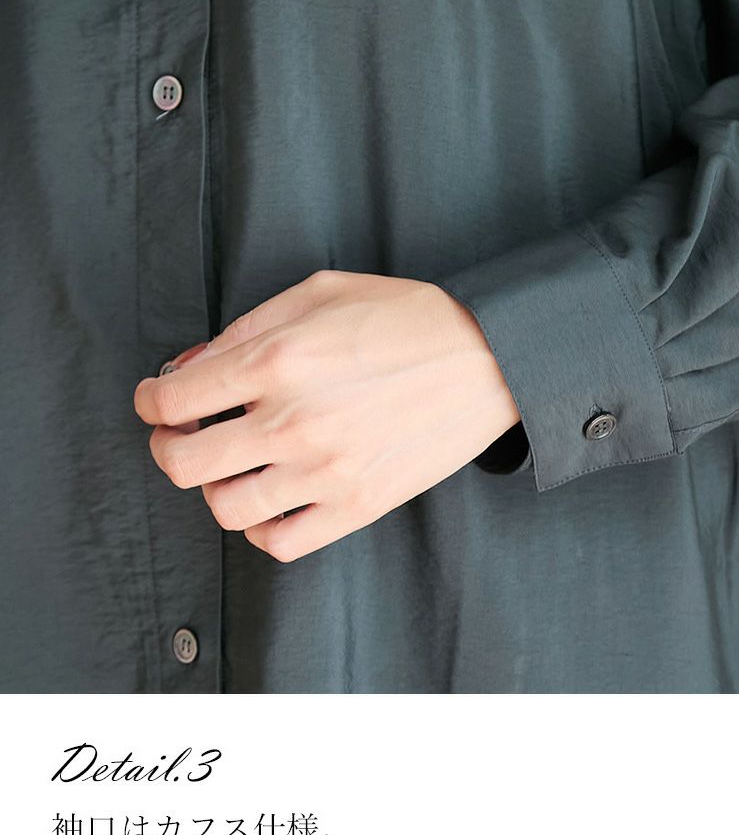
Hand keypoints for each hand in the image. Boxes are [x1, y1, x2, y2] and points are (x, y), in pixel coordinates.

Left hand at [133, 270, 521, 561]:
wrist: (491, 359)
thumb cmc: (409, 318)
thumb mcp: (320, 292)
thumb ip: (246, 326)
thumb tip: (192, 367)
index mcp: (276, 361)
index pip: (172, 399)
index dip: (151, 400)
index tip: (160, 400)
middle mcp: (292, 422)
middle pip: (182, 463)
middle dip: (167, 445)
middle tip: (183, 433)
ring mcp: (325, 472)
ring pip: (224, 508)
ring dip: (213, 487)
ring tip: (231, 466)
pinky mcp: (358, 506)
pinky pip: (281, 542)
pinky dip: (260, 527)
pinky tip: (270, 500)